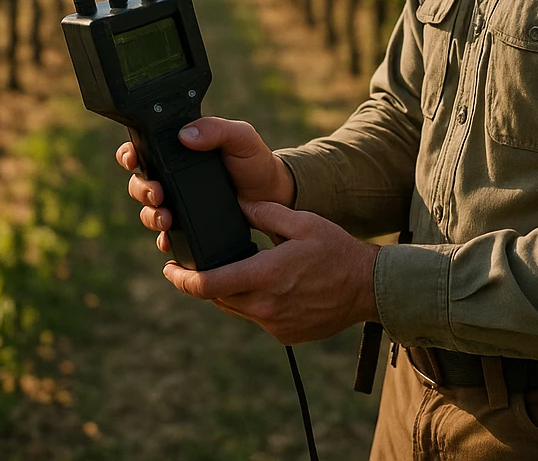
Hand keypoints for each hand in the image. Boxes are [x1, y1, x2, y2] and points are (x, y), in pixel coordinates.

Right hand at [116, 116, 295, 250]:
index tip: (132, 159)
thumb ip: (216, 128)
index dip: (129, 154)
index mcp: (179, 150)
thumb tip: (185, 135)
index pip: (143, 149)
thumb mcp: (240, 137)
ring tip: (165, 218)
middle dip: (141, 189)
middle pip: (140, 183)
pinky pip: (166, 235)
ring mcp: (179, 202)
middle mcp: (173, 176)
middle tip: (157, 194)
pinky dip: (163, 238)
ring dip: (149, 215)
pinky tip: (168, 238)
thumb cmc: (254, 162)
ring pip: (148, 210)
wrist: (272, 195)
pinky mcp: (188, 226)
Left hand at [163, 199, 380, 343]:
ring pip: (234, 309)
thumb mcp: (300, 222)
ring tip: (224, 271)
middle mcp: (265, 306)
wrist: (368, 288)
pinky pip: (255, 318)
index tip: (169, 269)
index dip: (182, 279)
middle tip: (188, 266)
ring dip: (225, 292)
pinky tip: (258, 286)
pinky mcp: (284, 334)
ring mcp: (274, 324)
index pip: (208, 285)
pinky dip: (250, 303)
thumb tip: (236, 204)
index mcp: (265, 276)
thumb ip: (264, 212)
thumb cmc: (335, 251)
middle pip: (217, 298)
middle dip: (200, 283)